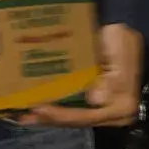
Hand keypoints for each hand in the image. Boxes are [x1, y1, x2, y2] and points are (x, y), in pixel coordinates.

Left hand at [19, 24, 142, 128]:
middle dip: (52, 119)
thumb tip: (95, 100)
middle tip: (26, 115)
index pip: (89, 117)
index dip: (63, 115)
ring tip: (26, 116)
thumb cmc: (120, 38)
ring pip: (74, 117)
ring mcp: (104, 107)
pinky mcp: (96, 100)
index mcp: (122, 106)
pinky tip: (40, 107)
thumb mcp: (120, 52)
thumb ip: (114, 78)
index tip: (40, 108)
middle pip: (79, 120)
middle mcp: (114, 113)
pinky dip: (58, 108)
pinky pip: (75, 108)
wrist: (122, 28)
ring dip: (51, 117)